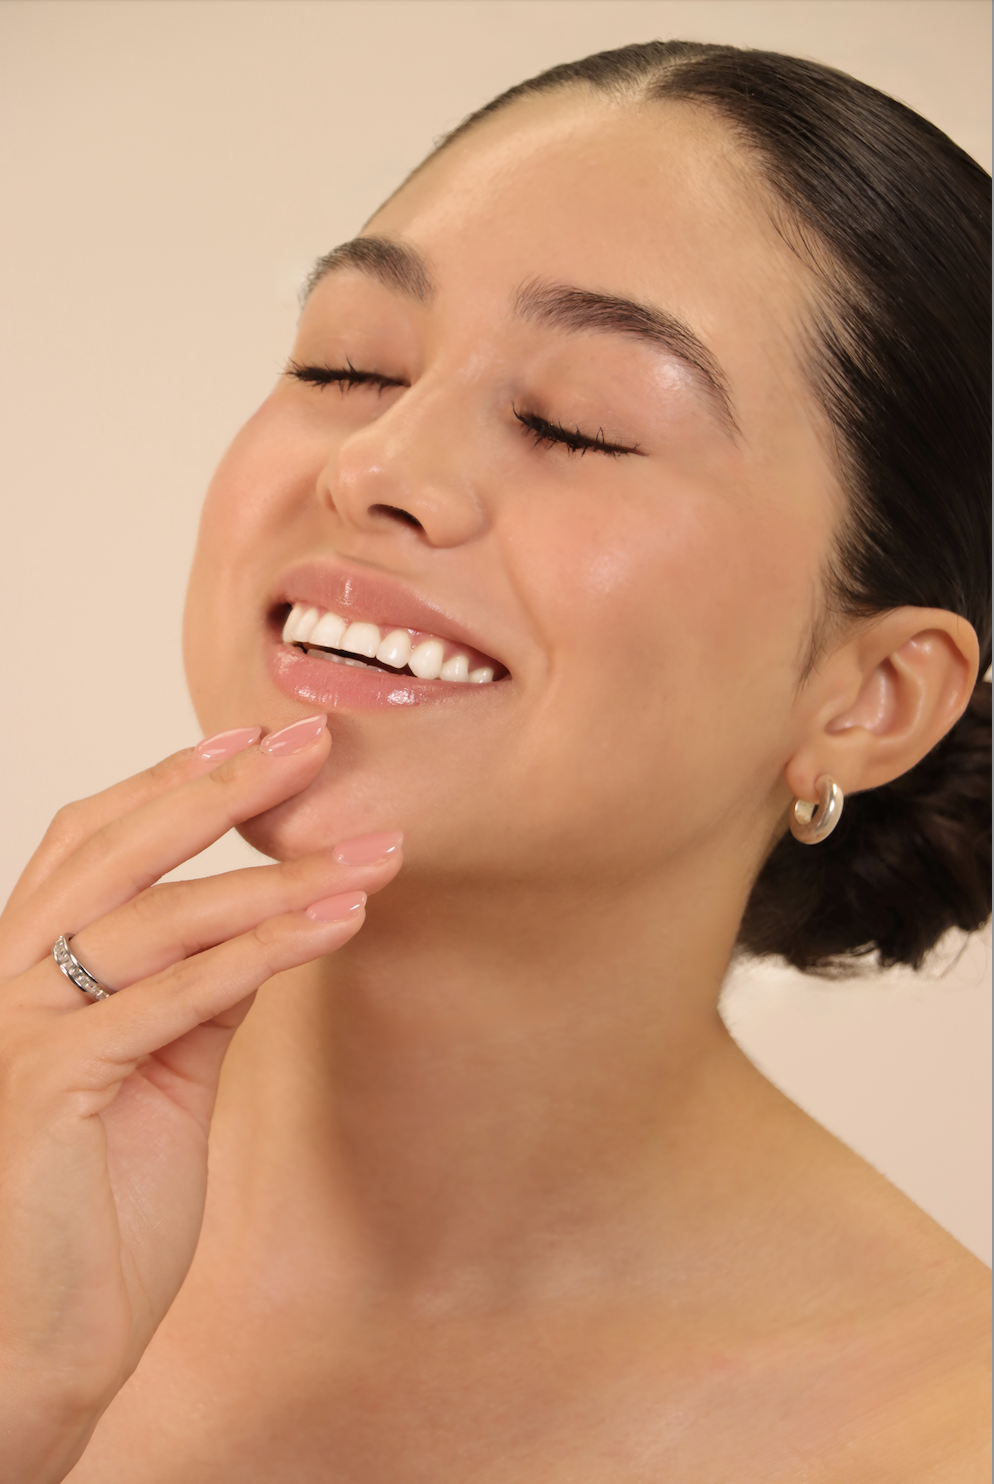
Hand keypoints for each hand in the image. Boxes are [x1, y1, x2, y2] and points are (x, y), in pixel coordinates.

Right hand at [0, 716, 401, 1482]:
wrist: (40, 1343)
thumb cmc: (96, 1212)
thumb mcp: (165, 1077)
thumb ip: (198, 997)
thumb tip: (264, 923)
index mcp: (34, 972)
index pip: (95, 843)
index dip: (172, 781)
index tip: (259, 736)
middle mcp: (13, 982)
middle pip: (117, 850)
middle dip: (222, 787)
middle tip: (314, 739)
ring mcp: (23, 1030)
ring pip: (155, 917)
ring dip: (276, 876)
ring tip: (371, 850)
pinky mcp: (49, 1085)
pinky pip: (169, 1000)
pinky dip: (259, 954)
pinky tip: (335, 923)